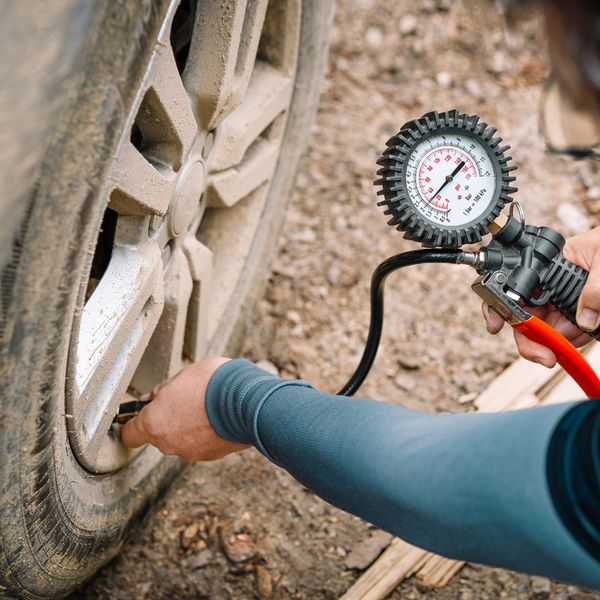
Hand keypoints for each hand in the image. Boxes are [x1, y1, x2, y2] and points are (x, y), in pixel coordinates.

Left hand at [121, 357, 249, 460]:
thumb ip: (162, 391)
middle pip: (158, 435)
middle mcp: (169, 443)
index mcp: (154, 423)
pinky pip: (201, 443)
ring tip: (205, 406)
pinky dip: (206, 432)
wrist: (248, 401)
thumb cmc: (212, 384)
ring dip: (188, 426)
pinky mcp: (211, 455)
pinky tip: (218, 416)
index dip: (133, 422)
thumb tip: (152, 398)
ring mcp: (191, 452)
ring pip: (181, 439)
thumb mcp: (181, 376)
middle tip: (182, 399)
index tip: (139, 414)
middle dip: (167, 419)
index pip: (130, 434)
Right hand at [482, 227, 599, 366]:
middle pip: (523, 317)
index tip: (496, 326)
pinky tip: (590, 330)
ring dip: (563, 340)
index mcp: (549, 264)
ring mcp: (562, 303)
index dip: (500, 307)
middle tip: (546, 357)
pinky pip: (567, 336)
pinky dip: (577, 340)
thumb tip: (584, 320)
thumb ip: (594, 288)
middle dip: (532, 340)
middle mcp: (550, 286)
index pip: (514, 286)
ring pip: (545, 332)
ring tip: (587, 329)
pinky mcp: (577, 317)